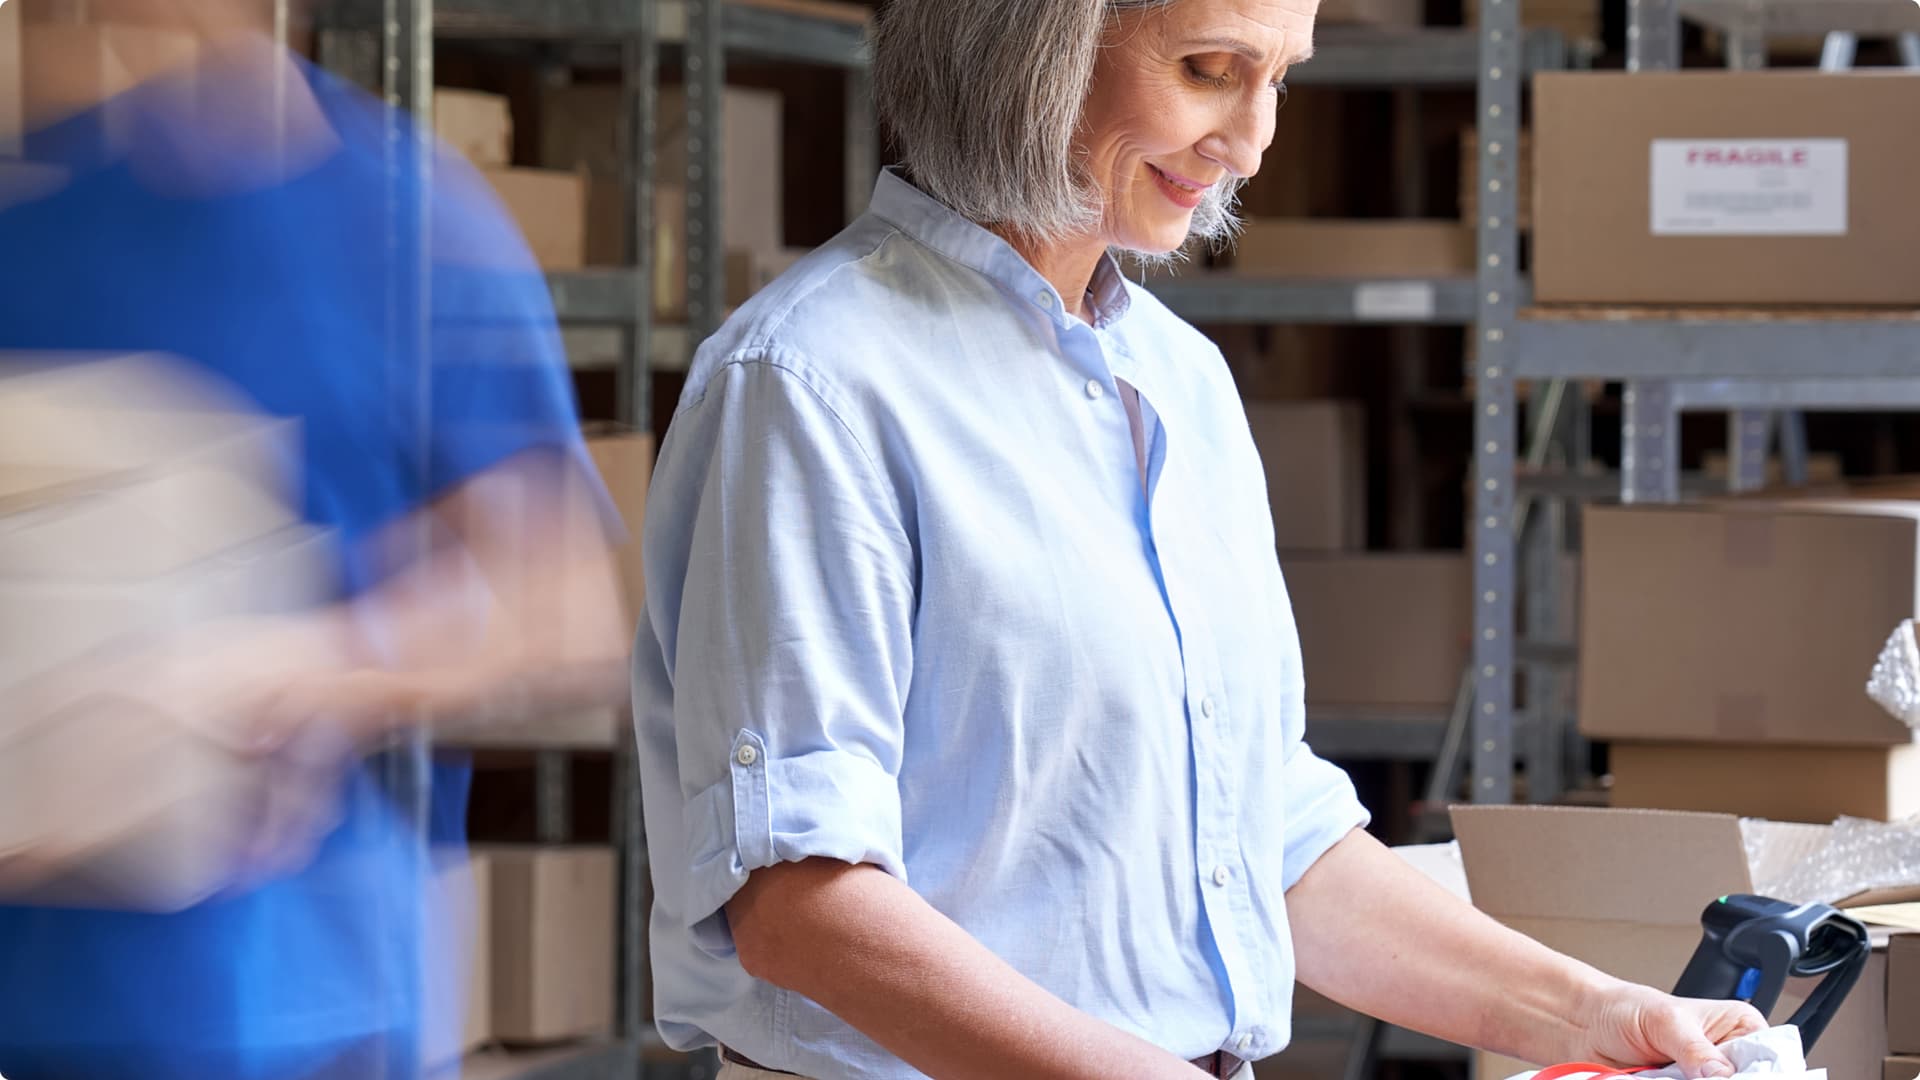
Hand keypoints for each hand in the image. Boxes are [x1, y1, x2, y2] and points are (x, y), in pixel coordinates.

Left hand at [1572, 979, 1766, 1077]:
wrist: (1587, 1026)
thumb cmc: (1626, 1009)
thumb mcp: (1665, 1022)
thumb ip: (1695, 1050)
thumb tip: (1721, 1074)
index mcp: (1740, 1028)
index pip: (1771, 1061)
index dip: (1761, 1075)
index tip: (1728, 1077)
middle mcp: (1730, 1059)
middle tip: (1691, 1075)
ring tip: (1663, 1073)